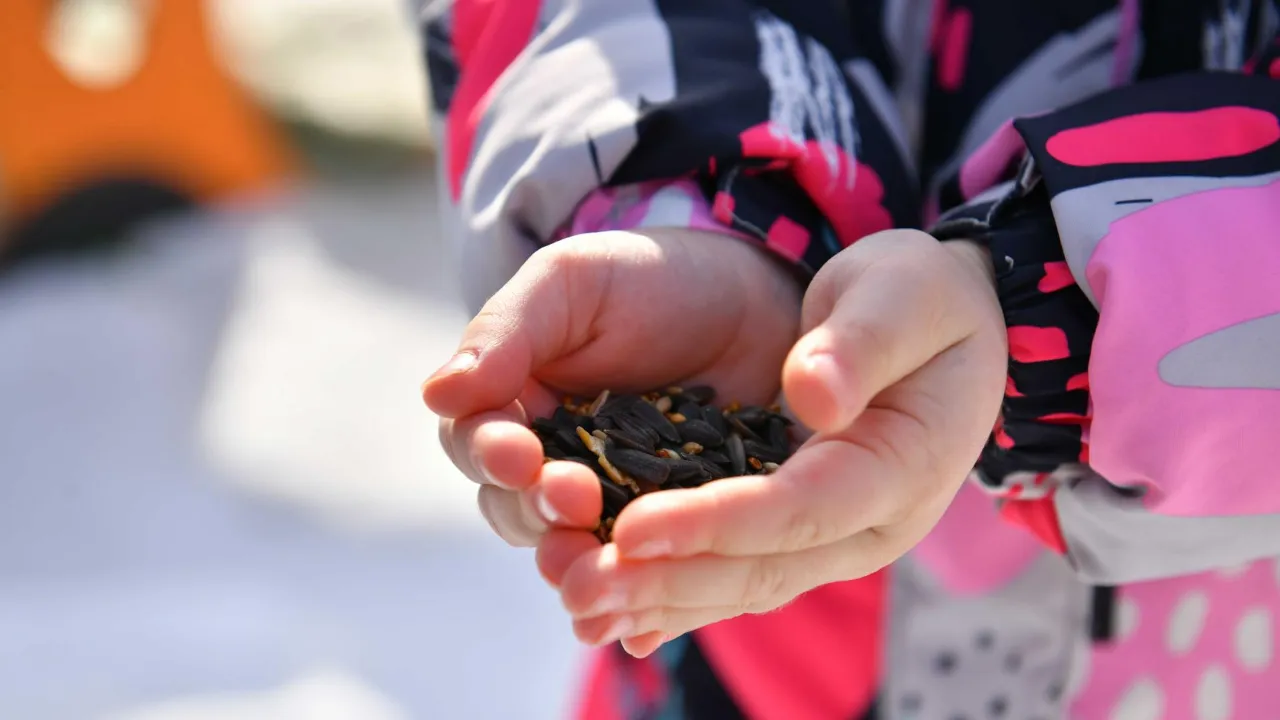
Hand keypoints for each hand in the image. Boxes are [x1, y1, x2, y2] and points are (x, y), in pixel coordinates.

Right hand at [421, 227, 801, 640]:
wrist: (756, 297)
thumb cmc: (653, 278)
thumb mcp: (575, 282)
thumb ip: (509, 331)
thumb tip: (438, 392)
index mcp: (515, 404)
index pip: (476, 442)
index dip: (491, 455)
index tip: (520, 455)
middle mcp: (553, 463)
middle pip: (517, 511)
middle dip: (538, 514)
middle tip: (573, 502)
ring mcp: (613, 504)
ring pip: (574, 552)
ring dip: (577, 569)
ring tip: (598, 576)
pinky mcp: (671, 532)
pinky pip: (645, 574)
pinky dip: (639, 606)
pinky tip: (640, 630)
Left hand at [549, 230, 1006, 656]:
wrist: (947, 330)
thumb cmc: (922, 299)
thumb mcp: (905, 292)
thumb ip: (864, 341)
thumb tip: (813, 394)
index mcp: (905, 465)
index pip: (803, 505)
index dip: (718, 522)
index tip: (633, 527)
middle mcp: (872, 523)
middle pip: (766, 567)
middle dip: (671, 580)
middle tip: (582, 588)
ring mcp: (838, 539)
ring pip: (745, 587)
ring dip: (662, 601)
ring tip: (581, 606)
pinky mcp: (802, 536)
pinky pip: (738, 578)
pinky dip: (678, 598)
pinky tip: (615, 617)